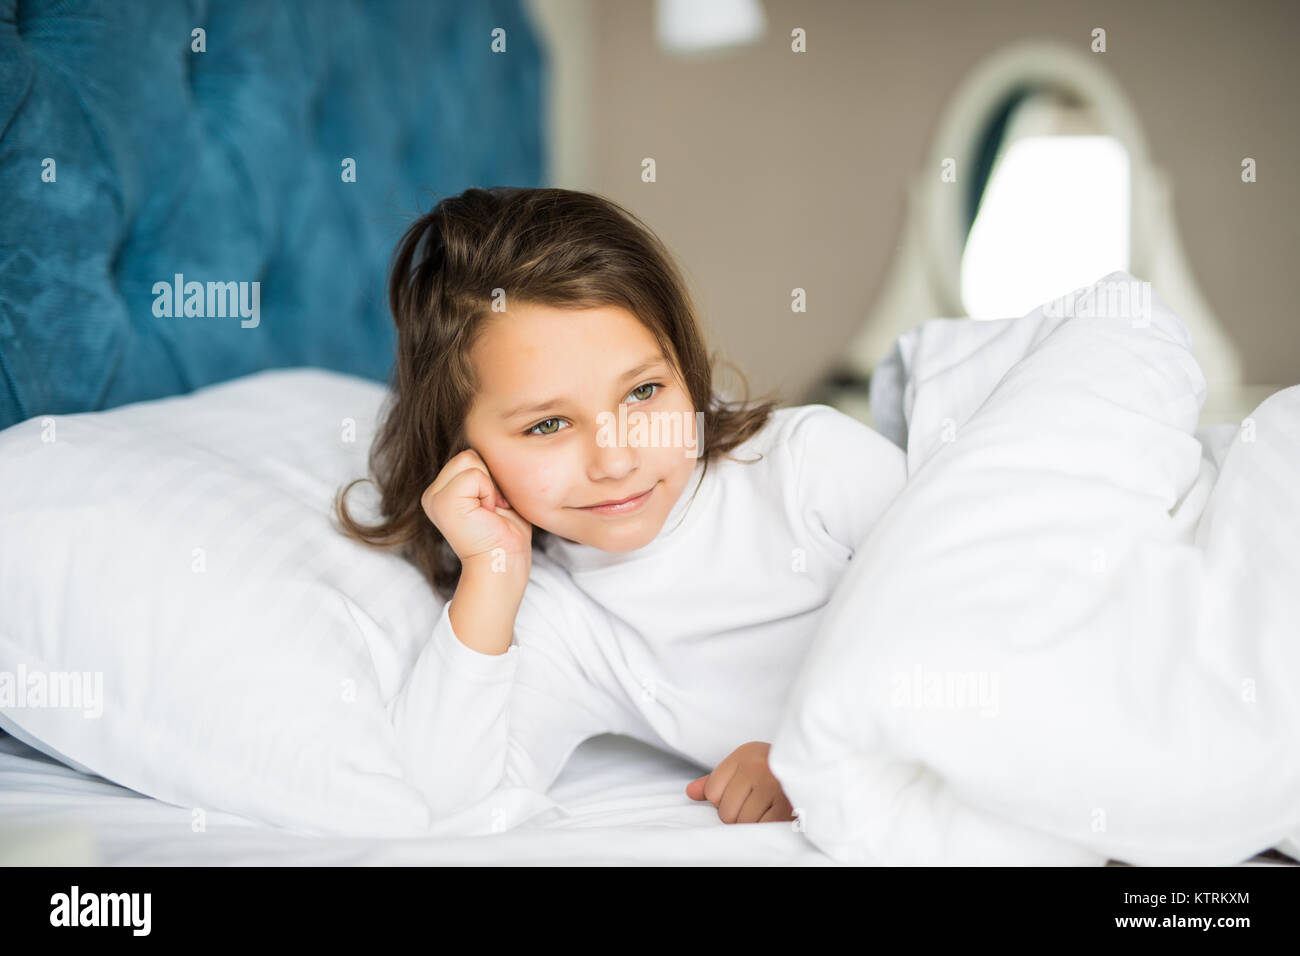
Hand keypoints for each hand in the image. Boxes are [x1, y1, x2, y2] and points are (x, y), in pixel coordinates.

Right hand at [421, 448, 532, 570]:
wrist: (503, 564)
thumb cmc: (506, 534)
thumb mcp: (495, 494)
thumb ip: (485, 472)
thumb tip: (491, 441)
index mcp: (443, 490)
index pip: (471, 456)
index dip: (491, 478)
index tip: (494, 506)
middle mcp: (433, 493)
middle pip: (469, 454)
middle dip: (490, 480)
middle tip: (493, 510)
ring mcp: (434, 497)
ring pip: (470, 460)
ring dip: (489, 486)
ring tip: (489, 511)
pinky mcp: (442, 502)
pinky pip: (474, 475)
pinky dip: (488, 493)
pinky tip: (486, 514)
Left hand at [685, 741, 795, 823]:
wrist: (819, 767)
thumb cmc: (776, 773)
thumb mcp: (745, 768)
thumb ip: (716, 781)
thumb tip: (690, 793)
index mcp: (744, 754)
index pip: (712, 791)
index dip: (724, 800)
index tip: (743, 794)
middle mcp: (757, 766)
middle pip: (725, 812)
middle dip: (739, 814)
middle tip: (759, 804)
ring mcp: (772, 785)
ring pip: (742, 822)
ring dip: (754, 822)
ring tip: (769, 808)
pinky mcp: (787, 805)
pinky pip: (762, 828)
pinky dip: (767, 827)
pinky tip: (777, 814)